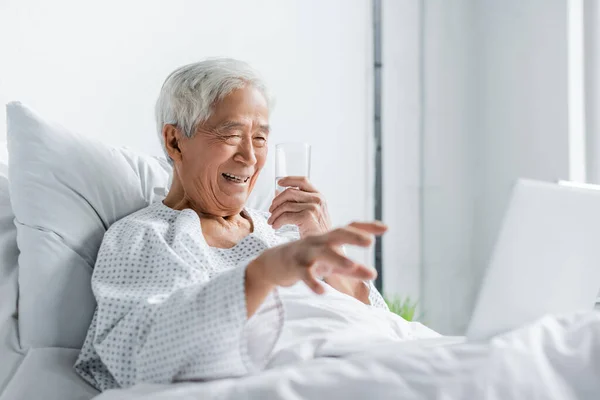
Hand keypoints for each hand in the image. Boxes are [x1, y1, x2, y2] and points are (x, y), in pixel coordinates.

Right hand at [249, 222, 386, 293]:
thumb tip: (374, 274)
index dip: (366, 227)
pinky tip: (322, 291)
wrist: (273, 264)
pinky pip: (304, 274)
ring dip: (337, 259)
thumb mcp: (330, 265)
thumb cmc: (307, 262)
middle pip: (336, 235)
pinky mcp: (294, 267)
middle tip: (370, 242)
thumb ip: (352, 269)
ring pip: (322, 253)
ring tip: (352, 265)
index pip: (349, 228)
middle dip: (353, 237)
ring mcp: (305, 253)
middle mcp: (318, 242)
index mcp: (328, 239)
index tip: (385, 228)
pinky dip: (313, 282)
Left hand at [267, 176, 330, 237]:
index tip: (279, 182)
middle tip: (271, 210)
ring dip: (275, 214)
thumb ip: (297, 201)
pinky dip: (277, 221)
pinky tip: (276, 225)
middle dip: (276, 201)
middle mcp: (317, 199)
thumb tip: (277, 192)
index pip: (303, 181)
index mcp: (319, 196)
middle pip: (290, 192)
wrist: (325, 245)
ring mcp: (313, 207)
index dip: (289, 179)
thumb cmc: (317, 230)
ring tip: (271, 221)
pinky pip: (285, 216)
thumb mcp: (310, 212)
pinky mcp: (307, 217)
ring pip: (285, 205)